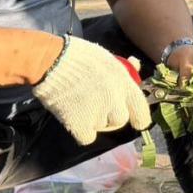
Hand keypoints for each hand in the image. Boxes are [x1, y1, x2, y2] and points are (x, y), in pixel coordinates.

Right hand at [33, 36, 152, 145]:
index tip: (136, 120)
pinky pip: (87, 137)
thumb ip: (123, 67)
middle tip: (97, 106)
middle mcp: (114, 100)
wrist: (51, 61)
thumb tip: (135, 64)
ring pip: (101, 127)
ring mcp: (98, 114)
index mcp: (124, 82)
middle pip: (120, 120)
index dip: (139, 118)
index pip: (141, 111)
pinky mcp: (80, 125)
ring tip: (79, 105)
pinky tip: (73, 116)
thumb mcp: (106, 57)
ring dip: (94, 121)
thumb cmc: (78, 55)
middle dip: (111, 116)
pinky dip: (81, 131)